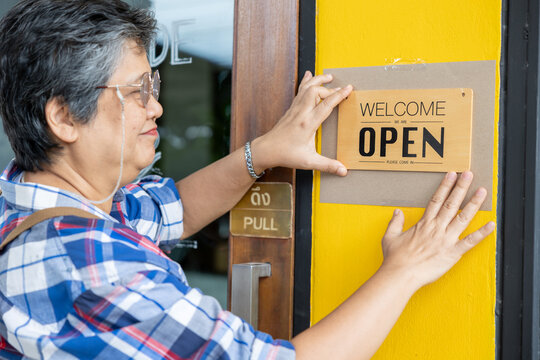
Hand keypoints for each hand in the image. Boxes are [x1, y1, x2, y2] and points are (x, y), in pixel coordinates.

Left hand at [252, 71, 352, 175]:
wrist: (267, 150)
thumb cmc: (286, 155)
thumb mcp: (308, 162)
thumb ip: (327, 165)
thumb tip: (344, 171)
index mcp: (307, 124)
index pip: (325, 105)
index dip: (338, 95)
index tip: (349, 88)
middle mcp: (300, 113)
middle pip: (315, 91)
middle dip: (330, 88)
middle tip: (342, 89)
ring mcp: (294, 109)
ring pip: (306, 88)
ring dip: (319, 80)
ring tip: (330, 77)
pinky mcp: (291, 109)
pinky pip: (300, 91)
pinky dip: (307, 82)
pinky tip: (310, 75)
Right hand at [379, 171, 494, 289]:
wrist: (401, 274)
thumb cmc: (395, 258)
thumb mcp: (390, 237)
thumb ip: (395, 223)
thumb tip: (397, 212)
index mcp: (423, 224)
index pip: (436, 200)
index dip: (445, 186)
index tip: (451, 175)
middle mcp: (436, 228)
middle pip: (451, 203)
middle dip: (461, 187)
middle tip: (469, 174)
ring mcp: (446, 240)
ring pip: (463, 218)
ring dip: (473, 204)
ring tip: (482, 191)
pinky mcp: (452, 253)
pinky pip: (470, 242)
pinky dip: (482, 233)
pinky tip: (491, 224)